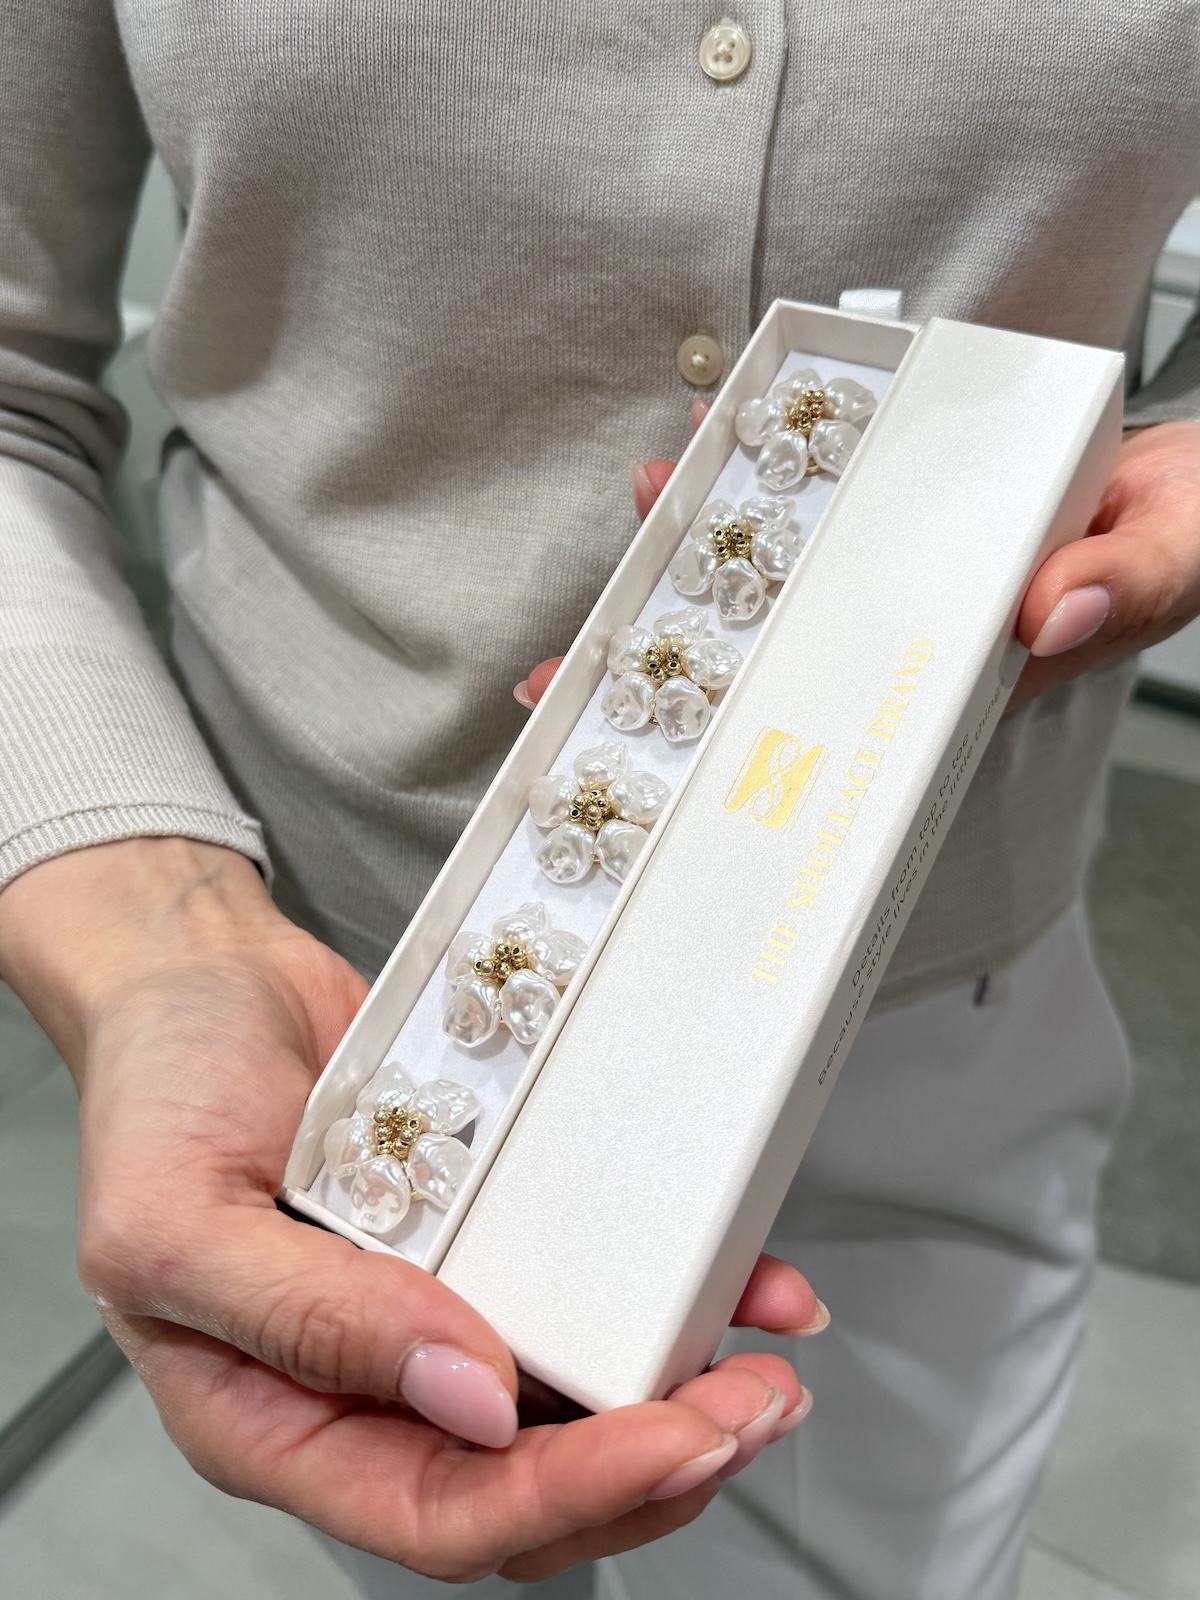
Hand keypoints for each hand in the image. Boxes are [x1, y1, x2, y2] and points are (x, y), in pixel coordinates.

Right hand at [0, 836, 823, 1582]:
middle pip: (527, 1483)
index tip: (666, 1437)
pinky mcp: (486, 1229)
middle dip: (653, 1467)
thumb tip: (471, 1401)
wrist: (198, 974)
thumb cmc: (155, 1092)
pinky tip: (734, 1277)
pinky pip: (584, 1284)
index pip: (436, 1513)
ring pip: (573, 1402)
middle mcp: (372, 1379)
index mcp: (280, 1417)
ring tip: (765, 1367)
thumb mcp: (178, 1221)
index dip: (562, 1496)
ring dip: (679, 1397)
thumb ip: (308, 1323)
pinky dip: (669, 1291)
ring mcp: (437, 1304)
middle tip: (748, 1413)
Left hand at [517, 418, 1199, 714]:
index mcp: (960, 676)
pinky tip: (709, 452)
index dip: (741, 754)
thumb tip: (1049, 612)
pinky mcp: (897, 512)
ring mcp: (896, 575)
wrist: (1192, 478)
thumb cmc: (1184, 528)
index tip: (655, 764)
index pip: (835, 730)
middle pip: (774, 667)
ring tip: (646, 505)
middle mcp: (909, 635)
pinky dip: (759, 478)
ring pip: (779, 581)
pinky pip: (811, 503)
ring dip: (704, 554)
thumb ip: (1126, 583)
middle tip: (568, 682)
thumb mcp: (1177, 553)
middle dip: (675, 672)